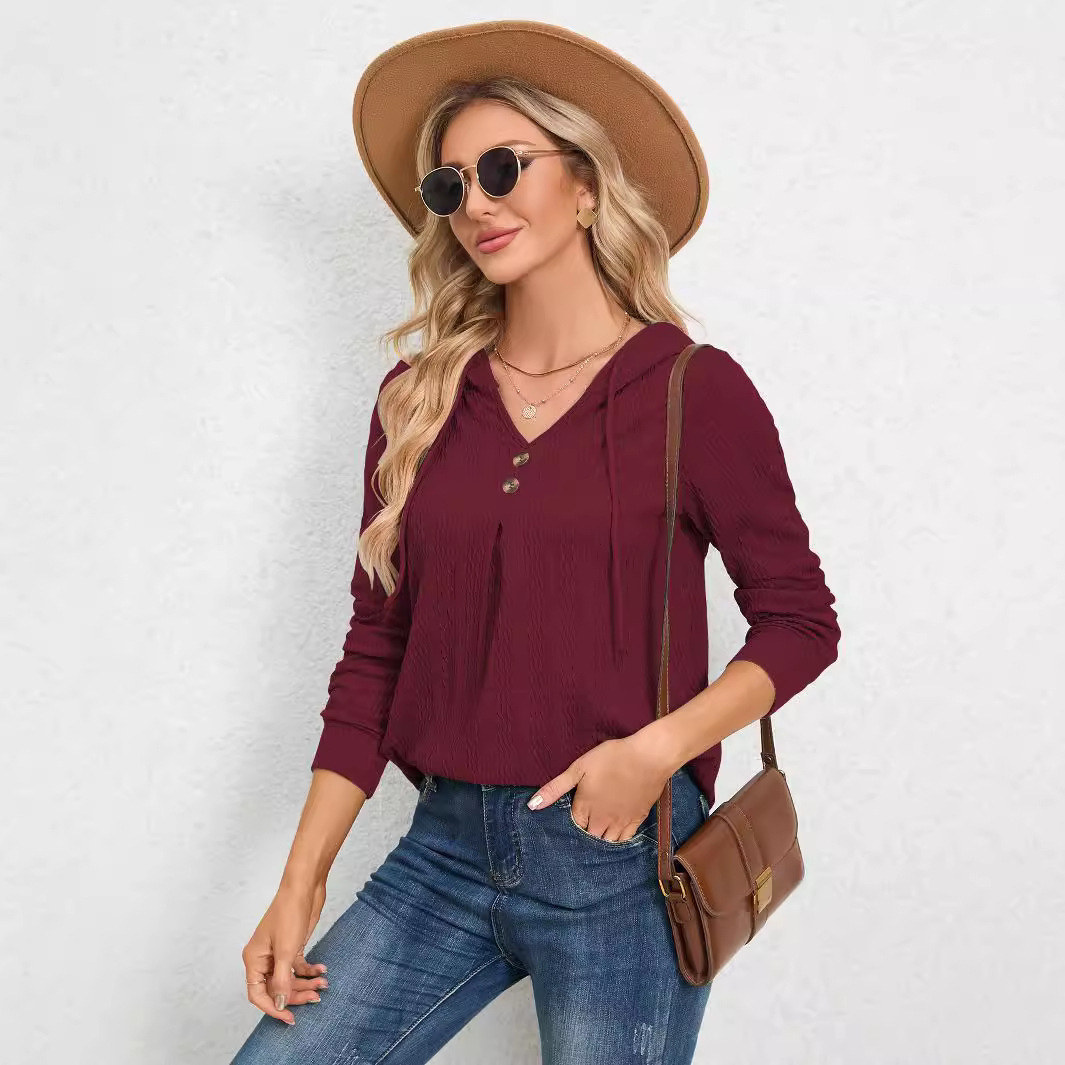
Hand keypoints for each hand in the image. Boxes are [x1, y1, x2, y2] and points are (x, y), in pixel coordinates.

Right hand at [241, 881, 329, 1024]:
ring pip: (289, 978)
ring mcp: (278, 952)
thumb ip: (281, 980)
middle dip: (295, 994)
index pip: (257, 994)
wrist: (305, 888)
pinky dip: (310, 970)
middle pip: (276, 988)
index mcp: (253, 959)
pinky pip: (298, 967)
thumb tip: (278, 1005)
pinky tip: (322, 970)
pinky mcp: (292, 946)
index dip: (272, 1008)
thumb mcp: (286, 951)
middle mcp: (263, 958)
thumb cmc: (289, 913)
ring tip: (323, 983)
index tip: (289, 1018)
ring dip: (306, 983)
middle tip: (315, 997)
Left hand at [527, 735, 674, 842]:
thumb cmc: (612, 758)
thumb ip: (555, 788)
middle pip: (589, 836)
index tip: (575, 811)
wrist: (648, 757)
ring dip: (600, 837)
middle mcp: (601, 820)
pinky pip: (624, 839)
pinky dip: (617, 839)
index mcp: (585, 807)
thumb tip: (532, 806)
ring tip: (598, 827)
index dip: (572, 819)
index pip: (573, 824)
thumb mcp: (578, 768)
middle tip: (586, 820)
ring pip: (606, 841)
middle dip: (585, 831)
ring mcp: (620, 822)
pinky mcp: (637, 820)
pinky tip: (615, 832)